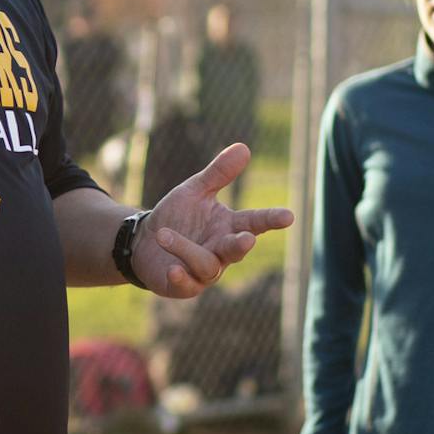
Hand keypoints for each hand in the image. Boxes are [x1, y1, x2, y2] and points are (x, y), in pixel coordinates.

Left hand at [134, 144, 294, 298]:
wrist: (144, 242)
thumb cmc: (176, 217)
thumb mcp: (195, 190)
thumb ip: (219, 173)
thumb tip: (244, 147)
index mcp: (229, 226)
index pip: (255, 222)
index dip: (271, 219)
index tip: (288, 216)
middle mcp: (221, 251)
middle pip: (237, 250)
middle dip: (241, 245)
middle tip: (246, 240)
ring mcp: (205, 271)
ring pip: (206, 265)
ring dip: (187, 250)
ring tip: (165, 236)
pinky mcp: (185, 286)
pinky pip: (186, 284)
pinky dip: (181, 277)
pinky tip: (173, 269)